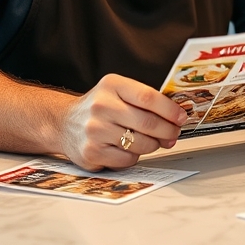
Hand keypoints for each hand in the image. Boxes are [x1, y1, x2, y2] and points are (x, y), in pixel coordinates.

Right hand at [58, 74, 187, 170]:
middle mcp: (101, 106)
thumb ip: (144, 100)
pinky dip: (134, 157)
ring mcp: (95, 130)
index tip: (181, 117)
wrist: (63, 123)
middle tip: (174, 134)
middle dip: (168, 131)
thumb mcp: (118, 92)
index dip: (170, 110)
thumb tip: (176, 117)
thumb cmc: (99, 108)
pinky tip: (129, 149)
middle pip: (148, 123)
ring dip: (153, 145)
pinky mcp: (91, 152)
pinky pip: (127, 159)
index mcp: (111, 85)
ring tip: (152, 142)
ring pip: (140, 144)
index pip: (148, 97)